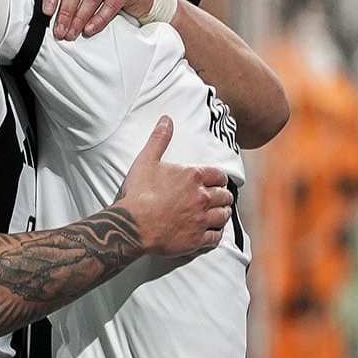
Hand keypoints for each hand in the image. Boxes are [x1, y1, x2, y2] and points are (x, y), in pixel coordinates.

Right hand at [115, 116, 233, 257]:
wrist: (133, 224)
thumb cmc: (139, 193)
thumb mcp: (147, 160)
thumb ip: (159, 139)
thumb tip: (166, 119)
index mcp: (193, 177)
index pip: (218, 175)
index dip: (221, 178)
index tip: (219, 181)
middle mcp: (202, 197)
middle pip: (224, 196)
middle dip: (224, 196)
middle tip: (222, 198)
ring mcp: (201, 219)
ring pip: (223, 216)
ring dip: (224, 213)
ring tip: (221, 213)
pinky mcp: (197, 238)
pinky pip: (216, 237)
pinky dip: (217, 234)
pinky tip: (214, 232)